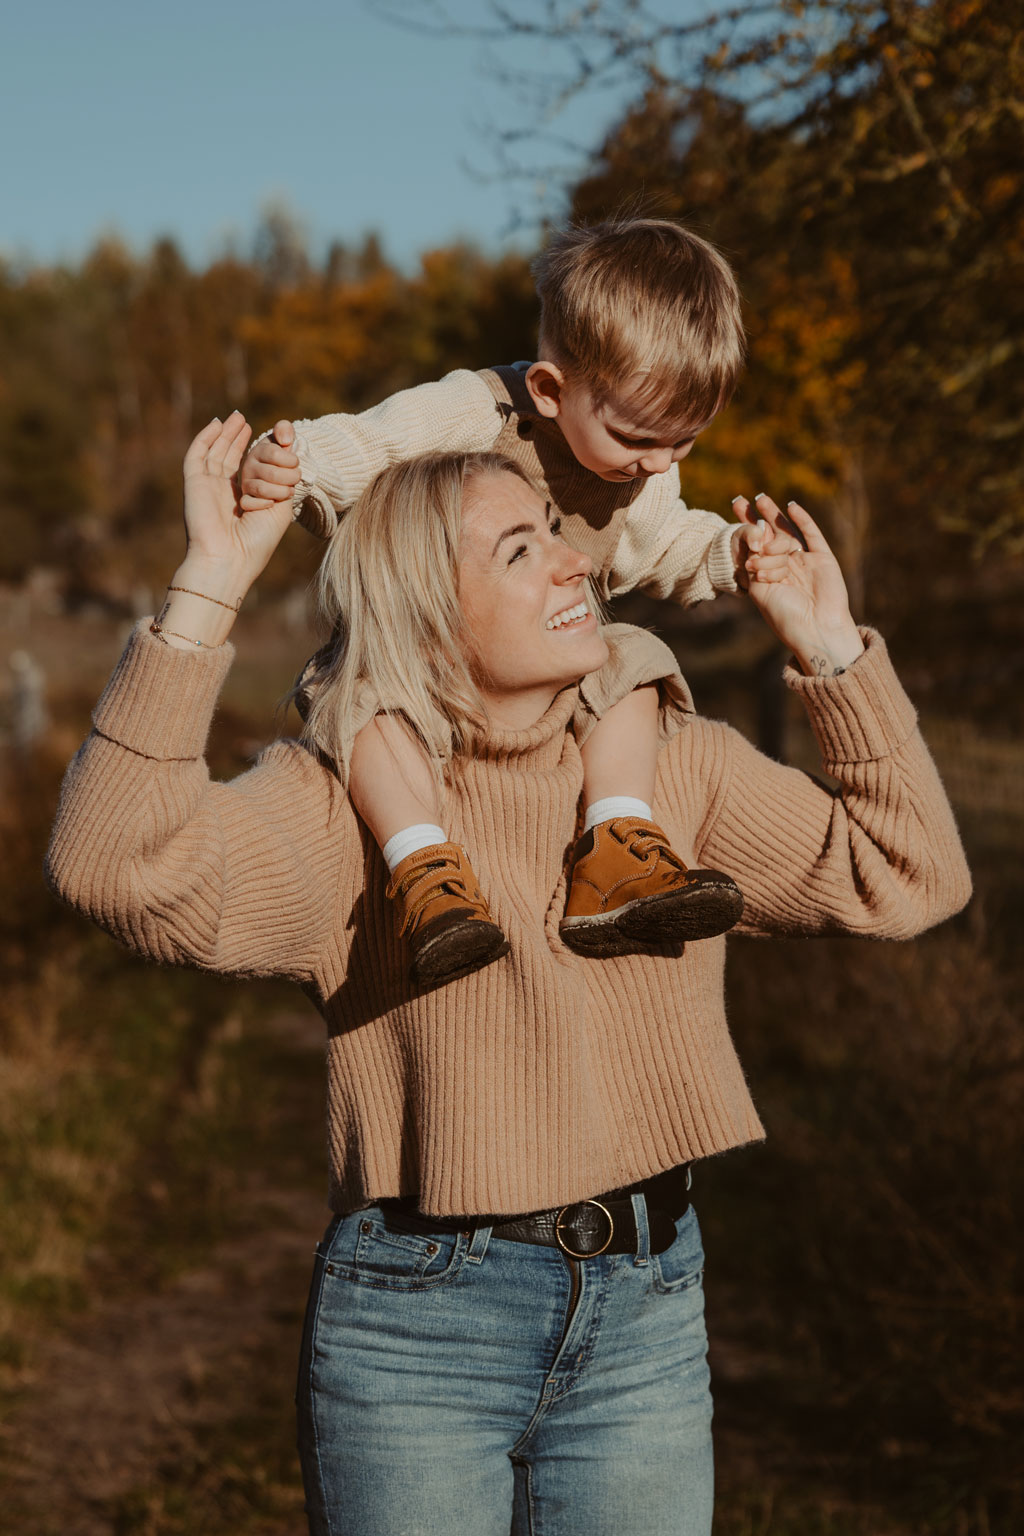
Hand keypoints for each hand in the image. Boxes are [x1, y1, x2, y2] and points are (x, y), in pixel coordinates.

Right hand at [239, 419, 300, 511]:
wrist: (281, 483)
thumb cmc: (284, 462)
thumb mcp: (285, 443)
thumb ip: (285, 431)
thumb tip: (286, 440)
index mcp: (259, 451)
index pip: (274, 453)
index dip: (291, 460)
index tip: (296, 462)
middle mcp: (249, 466)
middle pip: (272, 473)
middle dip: (291, 477)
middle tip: (296, 478)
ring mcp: (245, 483)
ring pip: (262, 489)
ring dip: (282, 492)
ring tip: (289, 491)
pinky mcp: (244, 500)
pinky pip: (248, 503)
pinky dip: (263, 504)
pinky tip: (272, 503)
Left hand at [732, 494, 863, 674]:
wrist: (815, 629)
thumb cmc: (784, 615)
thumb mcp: (759, 589)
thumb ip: (754, 561)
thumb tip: (756, 531)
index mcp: (768, 577)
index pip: (754, 549)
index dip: (744, 531)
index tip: (731, 514)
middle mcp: (785, 567)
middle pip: (769, 537)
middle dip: (755, 519)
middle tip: (739, 501)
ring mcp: (804, 562)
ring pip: (787, 535)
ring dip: (773, 517)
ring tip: (760, 500)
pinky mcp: (822, 559)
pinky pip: (812, 535)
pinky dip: (802, 520)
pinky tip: (791, 506)